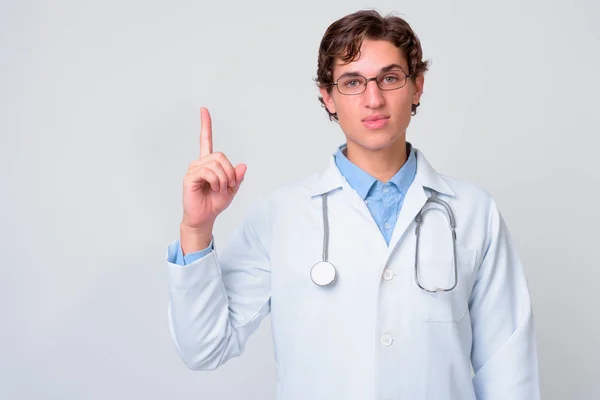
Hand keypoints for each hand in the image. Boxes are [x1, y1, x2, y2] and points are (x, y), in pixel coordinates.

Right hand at [181, 108, 246, 229]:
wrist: (205, 217)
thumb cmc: (215, 202)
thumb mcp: (232, 189)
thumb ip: (237, 177)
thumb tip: (243, 165)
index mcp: (209, 164)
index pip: (206, 140)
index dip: (206, 125)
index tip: (203, 110)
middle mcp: (200, 163)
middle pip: (221, 156)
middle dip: (229, 172)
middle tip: (227, 185)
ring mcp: (194, 169)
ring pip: (216, 164)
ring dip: (223, 179)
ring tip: (219, 189)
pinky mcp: (189, 177)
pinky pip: (207, 172)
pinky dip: (215, 181)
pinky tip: (212, 188)